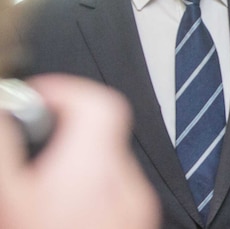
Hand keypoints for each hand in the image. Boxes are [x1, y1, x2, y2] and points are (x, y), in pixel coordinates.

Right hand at [0, 74, 159, 228]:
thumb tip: (7, 112)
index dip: (65, 91)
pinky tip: (62, 214)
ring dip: (74, 166)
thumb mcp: (8, 196)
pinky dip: (89, 191)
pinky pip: (115, 193)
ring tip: (40, 191)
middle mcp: (122, 185)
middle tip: (28, 149)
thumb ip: (6, 151)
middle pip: (100, 135)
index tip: (34, 100)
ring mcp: (135, 207)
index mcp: (90, 170)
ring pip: (106, 167)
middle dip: (62, 134)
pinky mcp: (138, 223)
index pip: (98, 104)